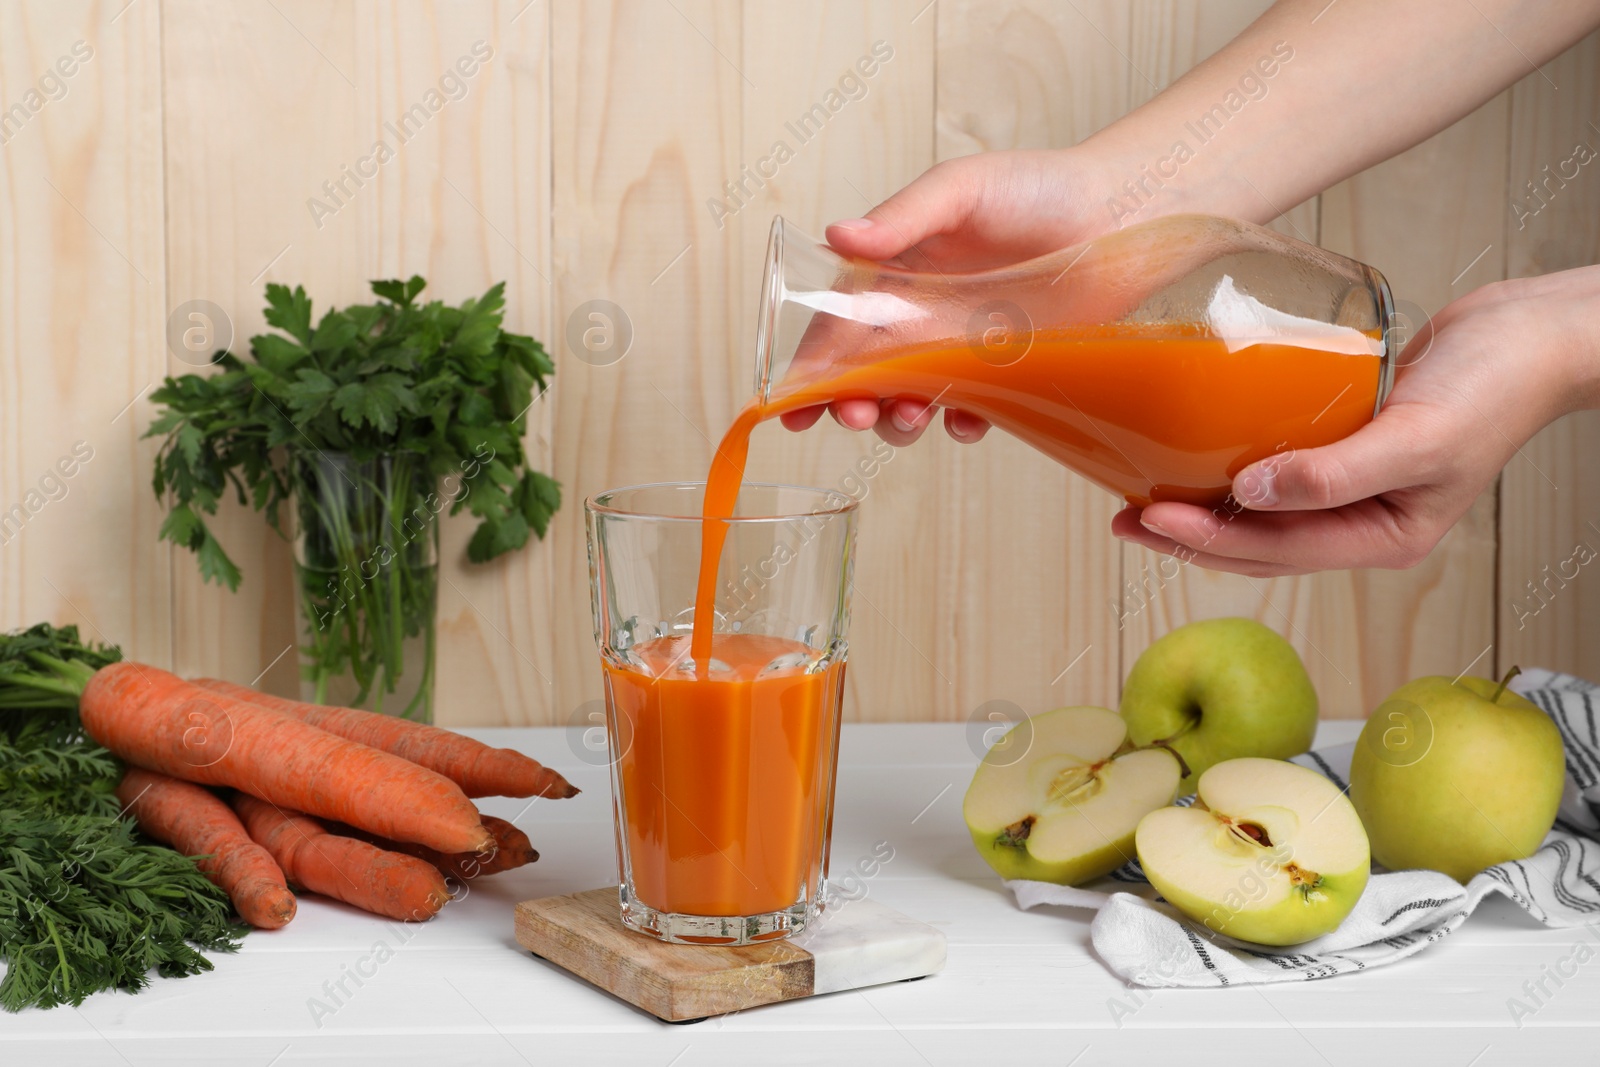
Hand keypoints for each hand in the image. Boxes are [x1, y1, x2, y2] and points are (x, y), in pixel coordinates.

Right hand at [781, 148, 1115, 446]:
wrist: (1122, 215)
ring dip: (898, 420)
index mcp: (893, 273)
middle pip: (862, 376)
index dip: (809, 369)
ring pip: (908, 400)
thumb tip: (837, 235)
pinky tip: (968, 417)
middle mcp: (919, 315)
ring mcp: (959, 348)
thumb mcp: (959, 190)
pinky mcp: (1004, 373)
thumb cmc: (1038, 188)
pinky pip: (969, 412)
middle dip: (848, 404)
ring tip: (910, 415)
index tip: (791, 406)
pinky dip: (960, 423)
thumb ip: (901, 218)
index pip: (834, 327)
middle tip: (855, 415)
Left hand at [1112, 267, 1599, 575]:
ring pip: (1261, 513)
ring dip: (1203, 507)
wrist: (1532, 333)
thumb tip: (1249, 494)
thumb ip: (1335, 474)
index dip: (1205, 539)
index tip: (1146, 516)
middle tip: (1122, 518)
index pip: (1273, 553)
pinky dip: (1234, 468)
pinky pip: (1278, 470)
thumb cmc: (1492, 387)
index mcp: (1381, 539)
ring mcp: (1354, 488)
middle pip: (1257, 544)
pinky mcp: (1346, 446)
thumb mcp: (1418, 439)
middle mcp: (1362, 522)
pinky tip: (1195, 454)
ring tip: (1140, 495)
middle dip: (1189, 536)